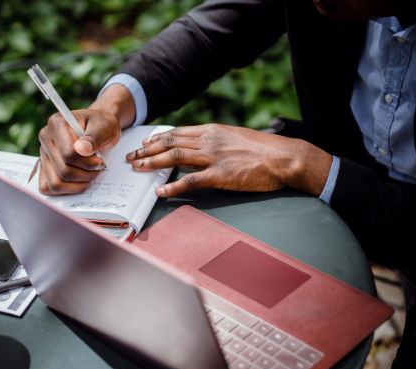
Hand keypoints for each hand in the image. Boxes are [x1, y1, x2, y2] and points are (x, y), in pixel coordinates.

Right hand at [36, 83, 135, 194]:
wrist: (98, 128)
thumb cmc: (101, 126)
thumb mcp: (104, 127)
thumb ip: (94, 137)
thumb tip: (82, 149)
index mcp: (57, 123)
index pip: (68, 154)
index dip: (88, 163)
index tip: (100, 161)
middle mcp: (46, 138)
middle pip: (63, 171)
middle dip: (86, 174)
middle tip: (98, 168)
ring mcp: (43, 154)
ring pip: (55, 183)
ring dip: (77, 185)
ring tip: (90, 174)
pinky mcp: (44, 167)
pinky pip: (47, 188)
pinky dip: (66, 190)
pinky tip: (79, 182)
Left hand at [125, 124, 332, 197]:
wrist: (284, 157)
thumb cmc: (265, 150)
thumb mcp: (237, 138)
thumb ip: (217, 142)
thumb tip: (201, 148)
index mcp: (213, 131)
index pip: (177, 132)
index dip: (157, 138)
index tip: (144, 143)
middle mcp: (209, 140)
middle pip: (170, 143)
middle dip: (147, 150)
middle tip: (131, 156)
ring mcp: (214, 157)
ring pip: (174, 157)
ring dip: (152, 163)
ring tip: (137, 169)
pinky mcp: (221, 175)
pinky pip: (190, 181)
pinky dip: (173, 185)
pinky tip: (161, 190)